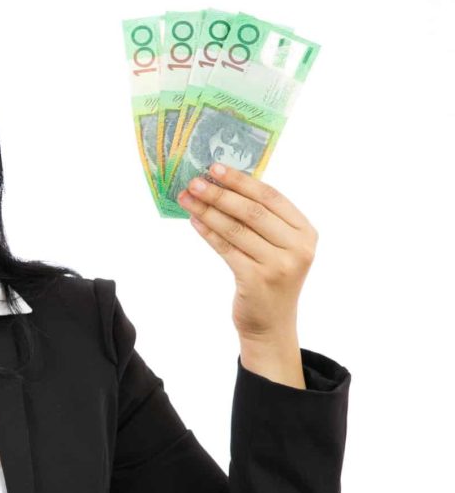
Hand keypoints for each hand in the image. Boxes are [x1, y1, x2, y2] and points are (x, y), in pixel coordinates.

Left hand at [175, 163, 317, 343]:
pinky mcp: (256, 280)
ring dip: (208, 210)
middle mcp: (298, 248)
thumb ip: (262, 219)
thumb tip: (223, 183)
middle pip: (253, 211)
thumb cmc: (269, 278)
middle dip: (220, 193)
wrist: (270, 324)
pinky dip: (208, 232)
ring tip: (186, 198)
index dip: (242, 181)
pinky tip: (194, 220)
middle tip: (194, 181)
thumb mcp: (278, 246)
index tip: (215, 168)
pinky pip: (226, 249)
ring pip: (236, 229)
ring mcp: (279, 266)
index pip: (272, 197)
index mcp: (305, 232)